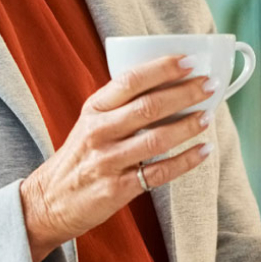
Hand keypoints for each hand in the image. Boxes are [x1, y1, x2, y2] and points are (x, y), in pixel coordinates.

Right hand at [20, 54, 214, 261]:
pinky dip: (185, 161)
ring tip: (207, 116)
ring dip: (188, 126)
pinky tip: (203, 151)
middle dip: (185, 93)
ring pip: (157, 139)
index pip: (129, 81)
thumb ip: (121, 107)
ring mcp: (108, 161)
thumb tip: (170, 89)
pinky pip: (159, 173)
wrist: (50, 200)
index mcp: (94, 109)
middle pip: (149, 107)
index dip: (162, 69)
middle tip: (209, 85)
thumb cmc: (79, 157)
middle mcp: (99, 132)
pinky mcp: (117, 189)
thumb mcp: (90, 123)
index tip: (188, 61)